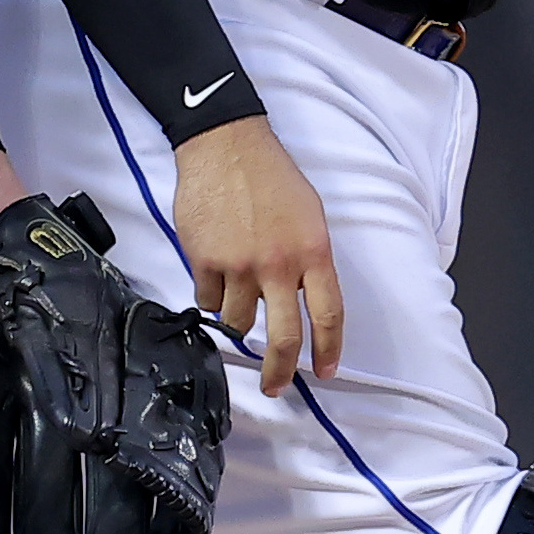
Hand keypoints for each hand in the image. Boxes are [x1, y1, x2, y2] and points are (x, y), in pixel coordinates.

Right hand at [171, 113, 341, 395]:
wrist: (225, 146)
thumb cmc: (271, 176)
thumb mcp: (310, 215)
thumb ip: (310, 259)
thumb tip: (303, 300)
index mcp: (313, 252)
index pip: (328, 315)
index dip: (328, 349)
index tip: (324, 371)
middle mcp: (279, 265)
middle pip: (283, 337)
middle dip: (280, 371)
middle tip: (276, 387)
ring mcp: (240, 266)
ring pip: (238, 321)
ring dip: (237, 317)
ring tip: (237, 292)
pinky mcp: (205, 261)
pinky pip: (208, 300)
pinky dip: (212, 295)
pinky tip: (216, 272)